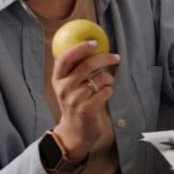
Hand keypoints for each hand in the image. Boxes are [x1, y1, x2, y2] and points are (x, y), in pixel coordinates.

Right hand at [49, 40, 118, 158]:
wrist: (75, 131)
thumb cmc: (76, 103)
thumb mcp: (69, 86)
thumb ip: (76, 69)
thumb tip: (94, 47)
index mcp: (58, 79)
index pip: (65, 58)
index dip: (79, 48)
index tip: (94, 42)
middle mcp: (64, 88)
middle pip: (87, 65)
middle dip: (105, 58)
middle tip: (115, 57)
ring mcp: (74, 99)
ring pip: (99, 78)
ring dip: (109, 78)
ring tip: (107, 83)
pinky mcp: (86, 109)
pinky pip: (105, 92)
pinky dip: (109, 90)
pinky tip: (105, 94)